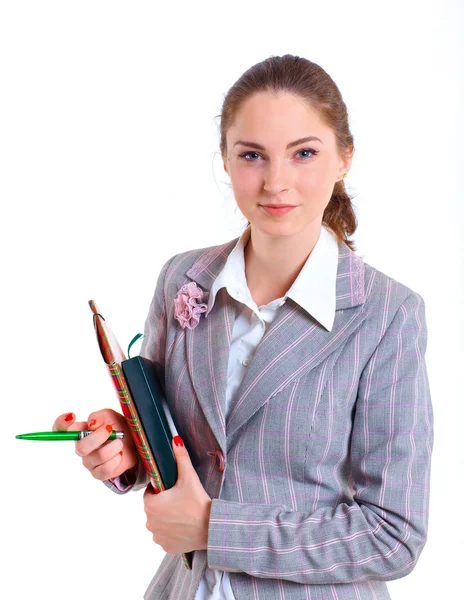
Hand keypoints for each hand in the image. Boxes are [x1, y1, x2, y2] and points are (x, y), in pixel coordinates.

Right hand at [52, 409, 137, 480]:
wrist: (133, 443)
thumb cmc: (119, 428)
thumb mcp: (111, 416)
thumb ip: (99, 417)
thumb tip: (91, 425)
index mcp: (81, 431)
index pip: (61, 428)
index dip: (61, 423)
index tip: (72, 416)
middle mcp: (82, 447)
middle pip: (81, 447)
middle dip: (98, 437)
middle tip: (110, 430)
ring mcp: (89, 461)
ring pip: (98, 456)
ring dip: (113, 447)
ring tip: (119, 442)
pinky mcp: (99, 473)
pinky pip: (105, 469)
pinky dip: (116, 459)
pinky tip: (119, 454)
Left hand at [143, 436, 211, 553]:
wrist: (211, 528)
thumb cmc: (198, 502)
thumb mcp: (189, 477)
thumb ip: (181, 457)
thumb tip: (175, 440)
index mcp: (151, 504)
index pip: (150, 493)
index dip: (161, 489)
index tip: (174, 489)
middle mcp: (150, 522)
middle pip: (154, 508)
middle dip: (164, 503)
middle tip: (181, 500)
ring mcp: (158, 536)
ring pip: (159, 522)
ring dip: (167, 518)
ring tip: (184, 513)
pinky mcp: (166, 547)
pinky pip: (165, 536)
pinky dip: (172, 532)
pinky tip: (184, 526)